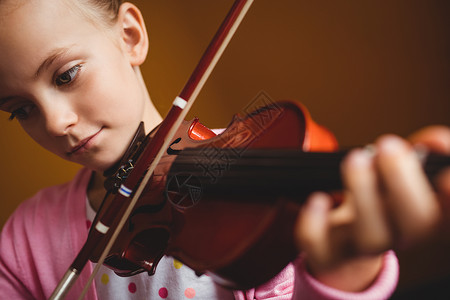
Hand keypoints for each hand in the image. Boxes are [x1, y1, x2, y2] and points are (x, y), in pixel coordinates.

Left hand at [294, 125, 449, 290]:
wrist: (345, 247)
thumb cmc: (379, 204)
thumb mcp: (402, 176)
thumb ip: (422, 155)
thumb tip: (433, 141)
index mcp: (427, 217)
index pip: (448, 215)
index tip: (445, 176)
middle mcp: (400, 236)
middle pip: (416, 222)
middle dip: (403, 182)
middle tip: (389, 146)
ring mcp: (363, 247)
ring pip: (372, 237)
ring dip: (364, 195)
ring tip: (357, 159)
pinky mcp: (329, 252)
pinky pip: (321, 246)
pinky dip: (316, 224)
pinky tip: (318, 199)